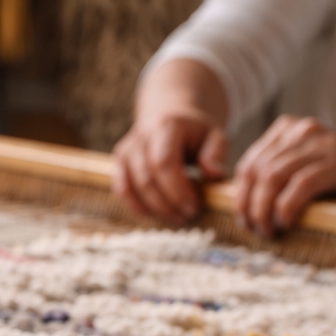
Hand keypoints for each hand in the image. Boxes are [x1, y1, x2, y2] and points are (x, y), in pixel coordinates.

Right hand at [112, 109, 229, 225]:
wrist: (170, 118)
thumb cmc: (196, 133)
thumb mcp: (215, 137)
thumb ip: (216, 155)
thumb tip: (213, 174)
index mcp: (167, 126)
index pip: (164, 162)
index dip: (177, 189)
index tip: (194, 208)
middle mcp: (142, 136)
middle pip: (147, 178)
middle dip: (167, 204)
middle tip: (187, 217)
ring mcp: (127, 149)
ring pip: (132, 187)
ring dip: (154, 208)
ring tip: (176, 216)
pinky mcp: (120, 162)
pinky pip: (122, 190)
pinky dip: (138, 206)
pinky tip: (157, 213)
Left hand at [233, 115, 335, 235]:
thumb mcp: (305, 176)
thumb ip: (278, 182)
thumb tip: (242, 208)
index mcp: (289, 130)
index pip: (249, 163)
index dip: (240, 195)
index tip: (243, 220)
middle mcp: (303, 131)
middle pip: (257, 170)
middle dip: (249, 205)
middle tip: (254, 230)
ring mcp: (321, 144)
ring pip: (273, 177)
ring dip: (264, 210)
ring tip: (268, 231)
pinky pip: (300, 185)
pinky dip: (286, 208)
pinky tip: (285, 224)